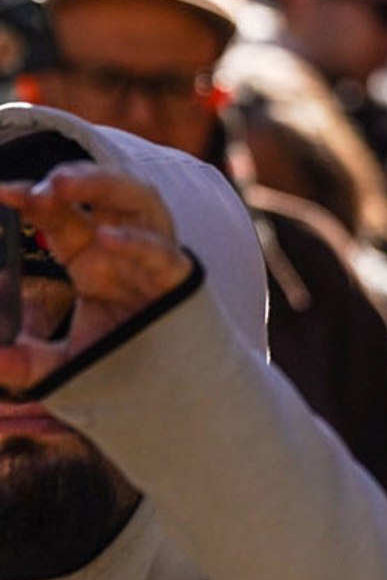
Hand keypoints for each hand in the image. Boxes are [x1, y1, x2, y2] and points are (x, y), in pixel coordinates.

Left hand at [0, 164, 192, 394]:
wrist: (173, 399)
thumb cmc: (121, 368)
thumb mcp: (61, 367)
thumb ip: (24, 360)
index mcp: (91, 261)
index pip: (61, 216)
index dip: (32, 200)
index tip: (1, 192)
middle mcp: (122, 250)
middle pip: (103, 195)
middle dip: (71, 181)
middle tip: (34, 188)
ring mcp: (152, 260)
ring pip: (140, 201)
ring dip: (104, 184)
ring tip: (65, 184)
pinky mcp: (177, 281)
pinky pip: (162, 252)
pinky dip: (136, 241)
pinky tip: (107, 239)